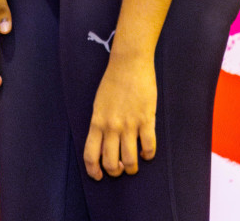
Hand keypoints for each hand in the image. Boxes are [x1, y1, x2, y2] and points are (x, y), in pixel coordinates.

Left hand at [83, 53, 157, 179]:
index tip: (98, 176)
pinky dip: (148, 154)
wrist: (129, 64)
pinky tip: (147, 153)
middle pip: (111, 162)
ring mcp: (129, 124)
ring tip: (134, 165)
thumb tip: (104, 145)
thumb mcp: (99, 104)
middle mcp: (111, 126)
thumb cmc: (112, 82)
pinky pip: (148, 146)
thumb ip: (100, 124)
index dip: (94, 170)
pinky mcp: (146, 119)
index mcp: (97, 121)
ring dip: (132, 168)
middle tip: (120, 169)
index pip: (90, 154)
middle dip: (115, 172)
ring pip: (130, 160)